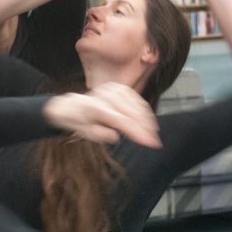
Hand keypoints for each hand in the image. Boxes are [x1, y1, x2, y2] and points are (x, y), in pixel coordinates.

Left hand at [44, 82, 160, 147]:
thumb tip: (117, 135)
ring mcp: (114, 89)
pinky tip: (148, 122)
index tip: (151, 143)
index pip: (123, 121)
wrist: (75, 106)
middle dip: (146, 129)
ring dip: (148, 120)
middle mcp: (106, 95)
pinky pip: (137, 100)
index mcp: (97, 108)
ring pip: (138, 106)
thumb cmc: (83, 123)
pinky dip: (144, 111)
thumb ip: (102, 135)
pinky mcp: (120, 87)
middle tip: (155, 141)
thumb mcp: (88, 134)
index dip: (139, 133)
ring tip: (153, 133)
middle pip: (133, 113)